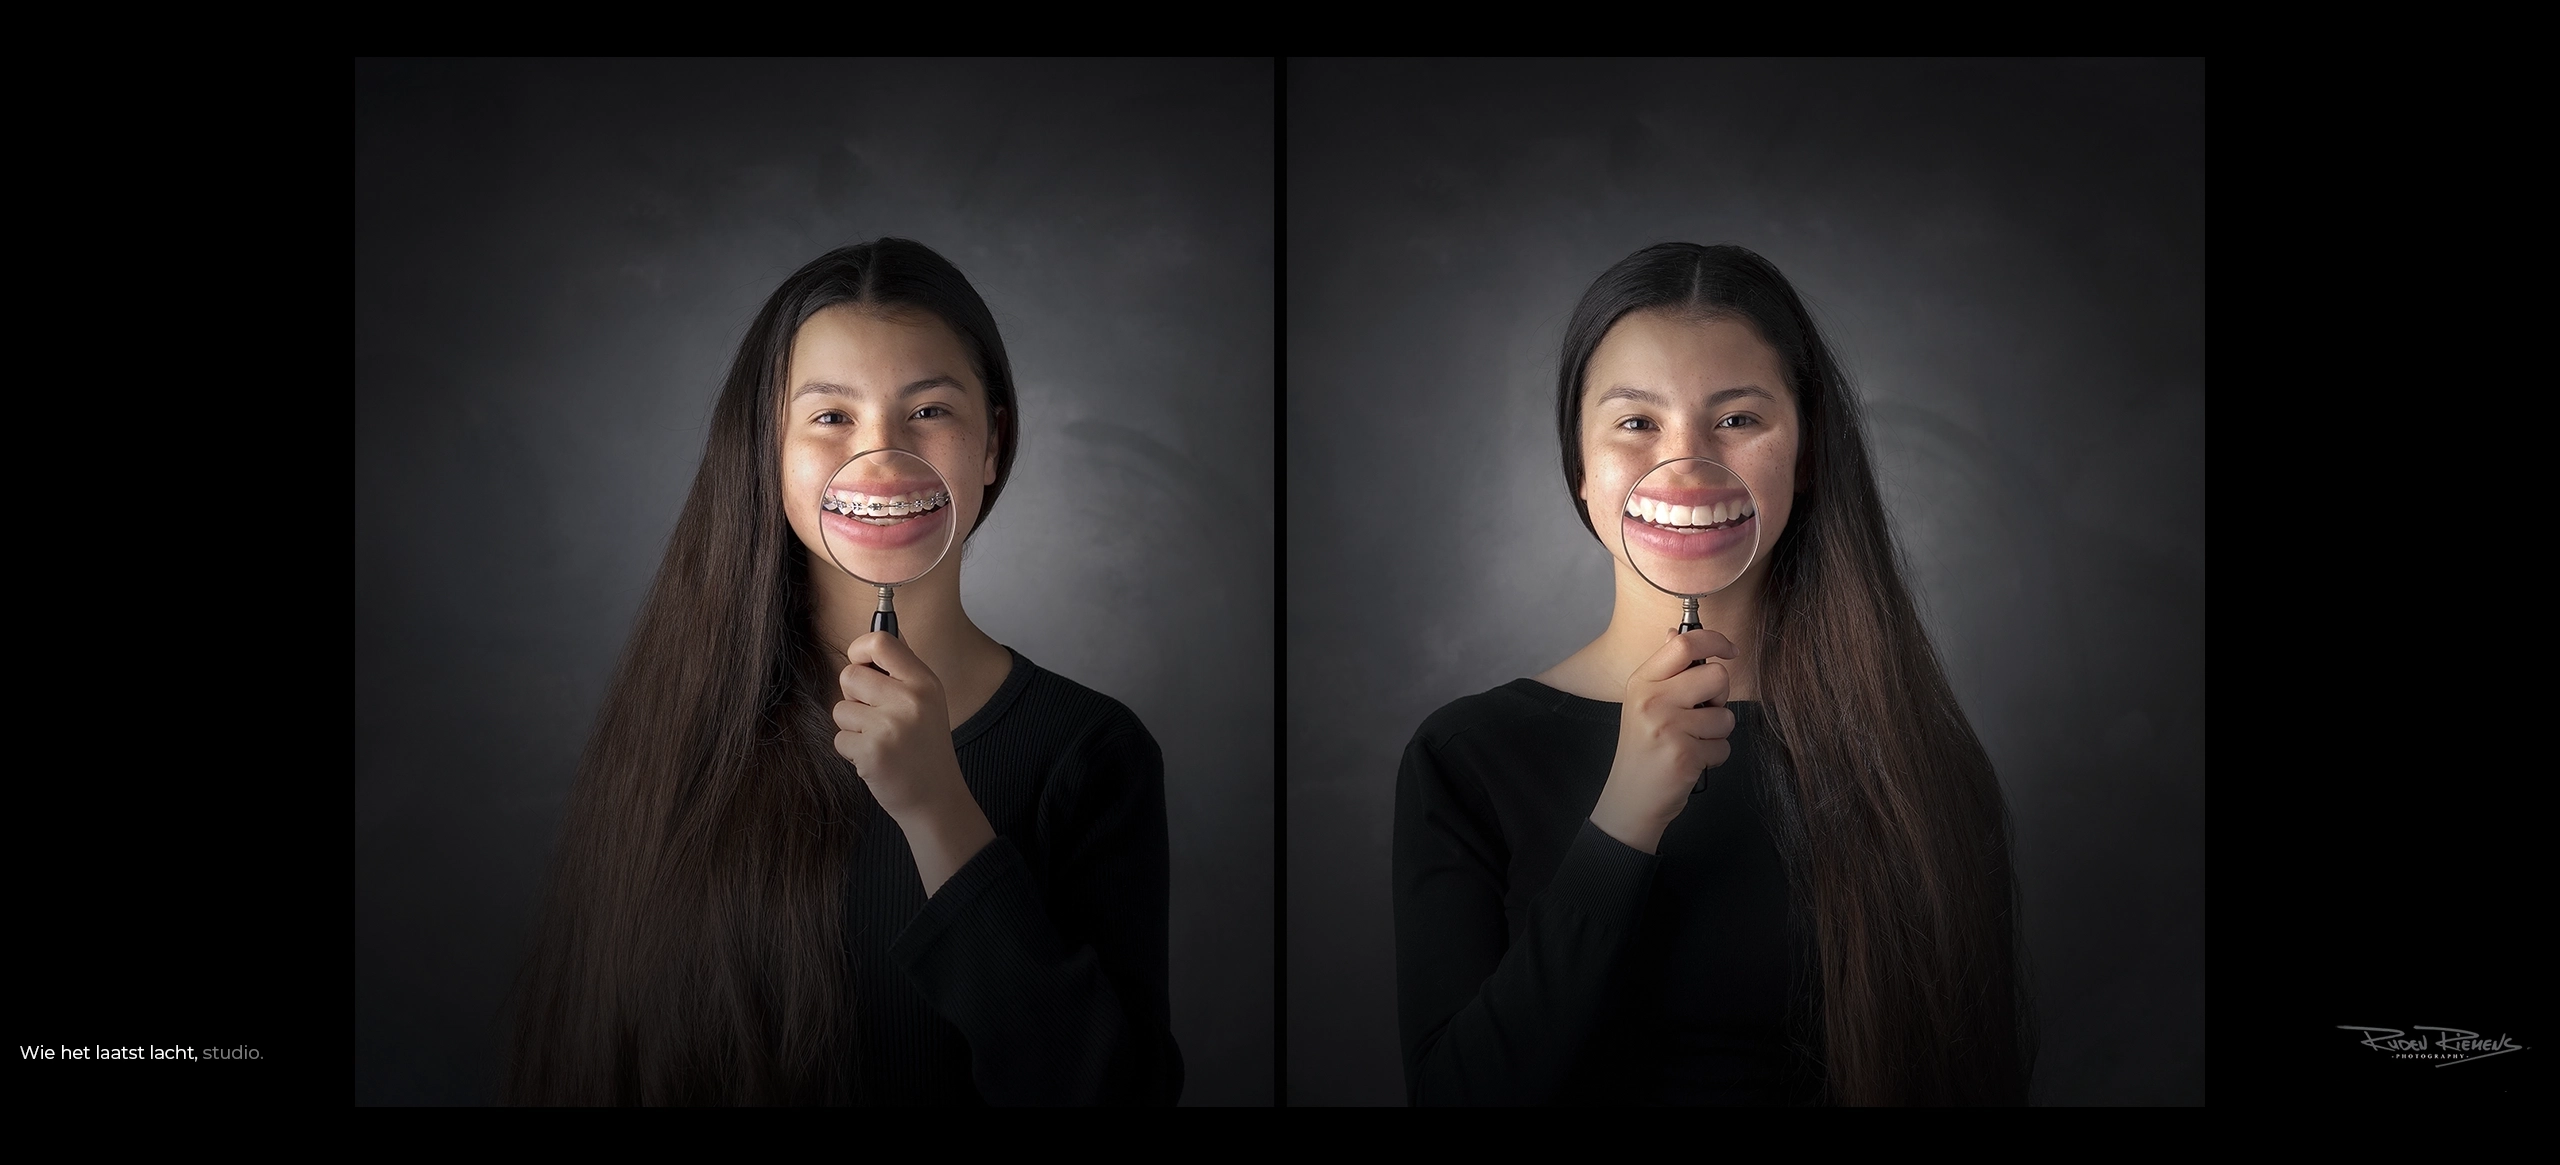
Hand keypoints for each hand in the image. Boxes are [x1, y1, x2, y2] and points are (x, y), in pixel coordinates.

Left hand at [835, 631, 994, 893]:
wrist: (935, 798)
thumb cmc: (925, 746)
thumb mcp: (928, 700)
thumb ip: (902, 670)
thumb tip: (875, 636)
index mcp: (924, 681)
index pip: (880, 642)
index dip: (860, 650)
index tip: (862, 665)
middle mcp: (909, 699)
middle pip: (849, 675)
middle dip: (852, 695)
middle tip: (874, 714)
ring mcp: (890, 726)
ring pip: (840, 709)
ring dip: (852, 726)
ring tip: (878, 740)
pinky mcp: (872, 752)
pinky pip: (840, 738)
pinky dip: (851, 751)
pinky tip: (875, 758)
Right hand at [1588, 628, 1737, 854]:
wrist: (1629, 798)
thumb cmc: (1642, 748)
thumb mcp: (1643, 702)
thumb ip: (1664, 669)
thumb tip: (1676, 633)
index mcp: (1642, 682)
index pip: (1683, 645)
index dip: (1715, 641)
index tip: (1729, 650)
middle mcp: (1653, 701)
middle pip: (1716, 676)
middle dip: (1719, 697)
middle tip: (1701, 713)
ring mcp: (1669, 729)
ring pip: (1726, 716)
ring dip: (1717, 733)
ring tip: (1692, 742)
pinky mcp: (1685, 756)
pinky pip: (1724, 746)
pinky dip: (1715, 757)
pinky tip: (1692, 761)